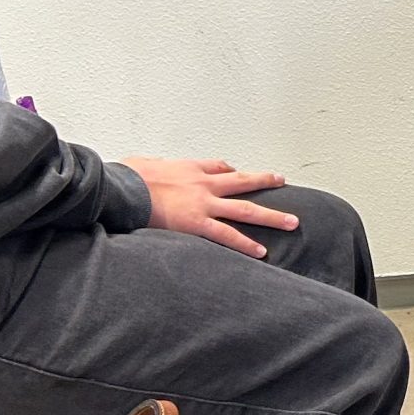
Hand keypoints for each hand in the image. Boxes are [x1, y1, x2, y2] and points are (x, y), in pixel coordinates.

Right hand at [120, 157, 295, 257]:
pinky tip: (261, 252)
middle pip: (242, 181)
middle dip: (265, 182)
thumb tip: (149, 167)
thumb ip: (154, 167)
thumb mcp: (143, 162)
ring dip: (272, 216)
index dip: (230, 172)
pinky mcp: (197, 223)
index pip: (217, 167)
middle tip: (283, 182)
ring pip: (246, 209)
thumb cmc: (126, 177)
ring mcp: (203, 203)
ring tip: (292, 223)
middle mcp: (202, 183)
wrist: (121, 187)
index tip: (240, 173)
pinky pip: (227, 235)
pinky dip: (245, 244)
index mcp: (189, 168)